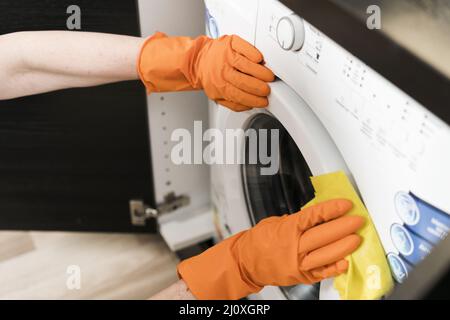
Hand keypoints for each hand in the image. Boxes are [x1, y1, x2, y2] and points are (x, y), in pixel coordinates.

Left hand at [138, 33, 274, 110]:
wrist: (198, 59)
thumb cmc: (210, 77)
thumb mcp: (217, 96)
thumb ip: (233, 104)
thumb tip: (249, 106)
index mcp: (219, 86)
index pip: (239, 95)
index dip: (254, 100)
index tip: (264, 101)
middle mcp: (222, 70)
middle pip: (243, 81)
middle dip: (258, 87)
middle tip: (267, 89)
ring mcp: (226, 55)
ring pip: (245, 65)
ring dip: (260, 72)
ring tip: (268, 77)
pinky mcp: (230, 43)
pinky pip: (243, 47)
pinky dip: (253, 53)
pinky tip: (259, 59)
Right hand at [177, 199, 363, 299]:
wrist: (245, 262)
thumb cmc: (258, 240)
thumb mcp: (276, 222)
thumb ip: (297, 220)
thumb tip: (317, 215)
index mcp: (287, 228)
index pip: (314, 216)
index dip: (332, 209)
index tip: (346, 204)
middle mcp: (293, 246)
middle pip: (324, 235)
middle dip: (344, 226)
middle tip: (357, 220)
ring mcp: (298, 263)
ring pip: (326, 254)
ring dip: (344, 246)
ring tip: (356, 239)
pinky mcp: (301, 276)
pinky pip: (321, 272)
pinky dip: (334, 267)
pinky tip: (345, 261)